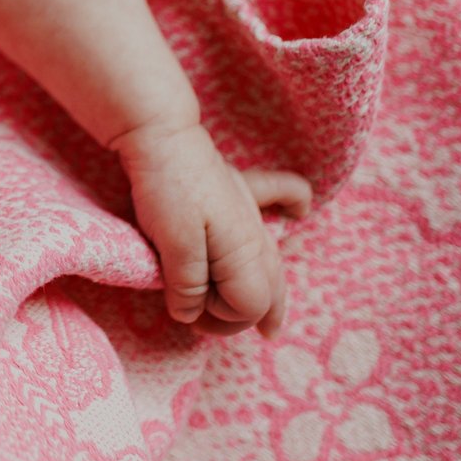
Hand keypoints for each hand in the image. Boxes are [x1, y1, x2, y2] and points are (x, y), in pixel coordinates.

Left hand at [112, 118, 311, 337]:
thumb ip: (187, 287)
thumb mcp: (173, 247)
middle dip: (238, 316)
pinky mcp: (236, 189)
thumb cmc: (166, 190)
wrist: (161, 135)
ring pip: (274, 259)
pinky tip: (300, 208)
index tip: (187, 309)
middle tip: (205, 326)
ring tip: (268, 322)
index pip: (250, 306)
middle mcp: (256, 235)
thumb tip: (191, 313)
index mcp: (244, 252)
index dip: (220, 317)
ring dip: (268, 290)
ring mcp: (248, 210)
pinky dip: (291, 202)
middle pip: (265, 291)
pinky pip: (279, 194)